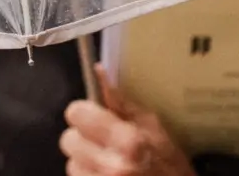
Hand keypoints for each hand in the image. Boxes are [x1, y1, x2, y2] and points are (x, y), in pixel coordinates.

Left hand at [60, 63, 195, 175]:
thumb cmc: (170, 165)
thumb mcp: (154, 129)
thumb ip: (122, 103)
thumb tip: (99, 72)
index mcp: (128, 141)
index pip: (77, 113)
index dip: (84, 112)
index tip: (93, 115)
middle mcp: (111, 166)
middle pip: (68, 140)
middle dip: (83, 138)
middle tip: (102, 142)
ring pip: (71, 163)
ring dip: (85, 161)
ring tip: (106, 162)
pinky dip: (88, 175)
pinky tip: (105, 174)